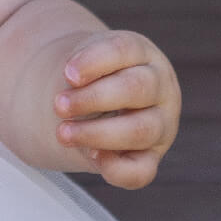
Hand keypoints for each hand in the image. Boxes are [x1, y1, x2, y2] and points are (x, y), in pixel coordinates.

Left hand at [53, 30, 179, 188]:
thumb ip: (79, 73)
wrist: (96, 99)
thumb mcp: (84, 61)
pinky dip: (117, 169)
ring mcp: (162, 123)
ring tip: (63, 133)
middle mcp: (160, 86)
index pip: (123, 49)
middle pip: (136, 88)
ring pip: (141, 130)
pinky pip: (142, 171)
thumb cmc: (90, 75)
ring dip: (98, 133)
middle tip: (59, 106)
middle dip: (92, 99)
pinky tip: (93, 158)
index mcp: (141, 53)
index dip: (94, 62)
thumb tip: (72, 92)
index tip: (67, 74)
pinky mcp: (152, 156)